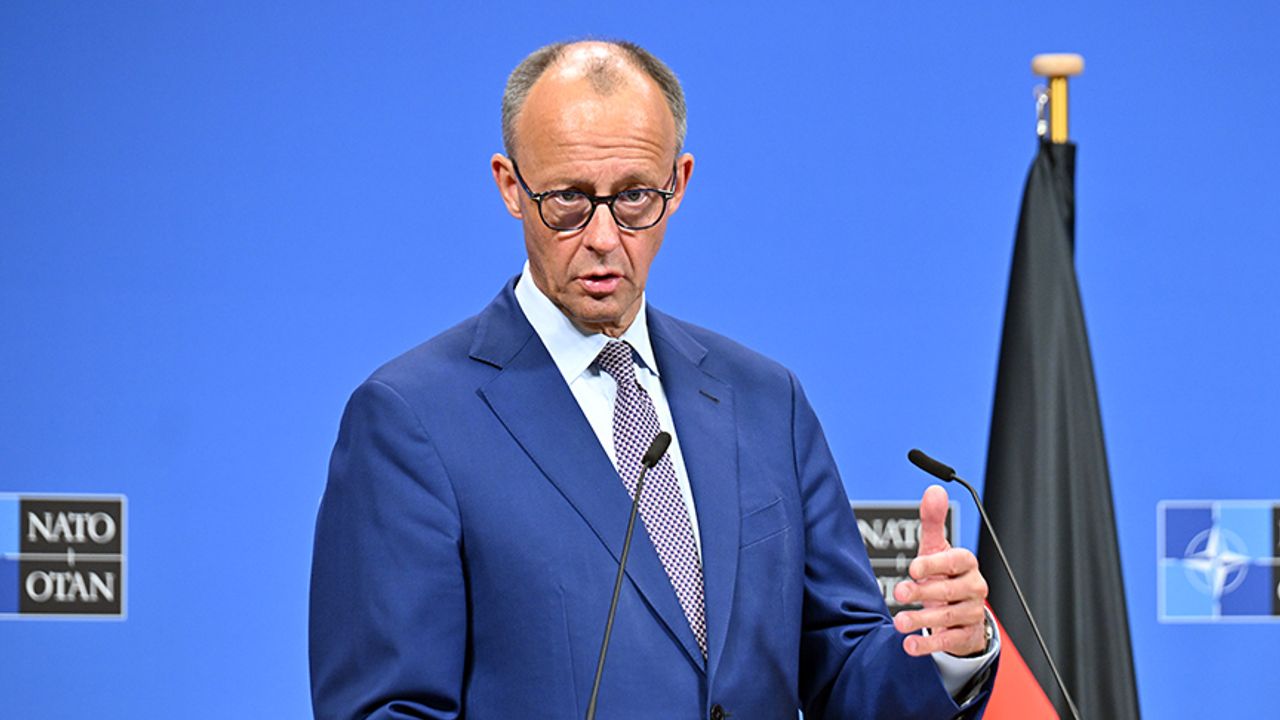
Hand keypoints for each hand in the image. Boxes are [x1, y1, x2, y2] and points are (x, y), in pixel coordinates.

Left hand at [892, 484, 988, 656]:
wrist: (961, 611)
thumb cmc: (943, 573)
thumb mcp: (936, 547)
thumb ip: (932, 521)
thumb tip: (934, 490)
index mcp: (965, 564)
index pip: (955, 561)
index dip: (935, 564)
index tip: (912, 568)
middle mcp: (972, 588)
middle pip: (949, 590)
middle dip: (923, 592)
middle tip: (898, 593)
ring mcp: (970, 613)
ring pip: (948, 618)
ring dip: (922, 620)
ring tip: (898, 622)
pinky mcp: (965, 636)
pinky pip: (948, 641)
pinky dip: (928, 645)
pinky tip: (909, 645)